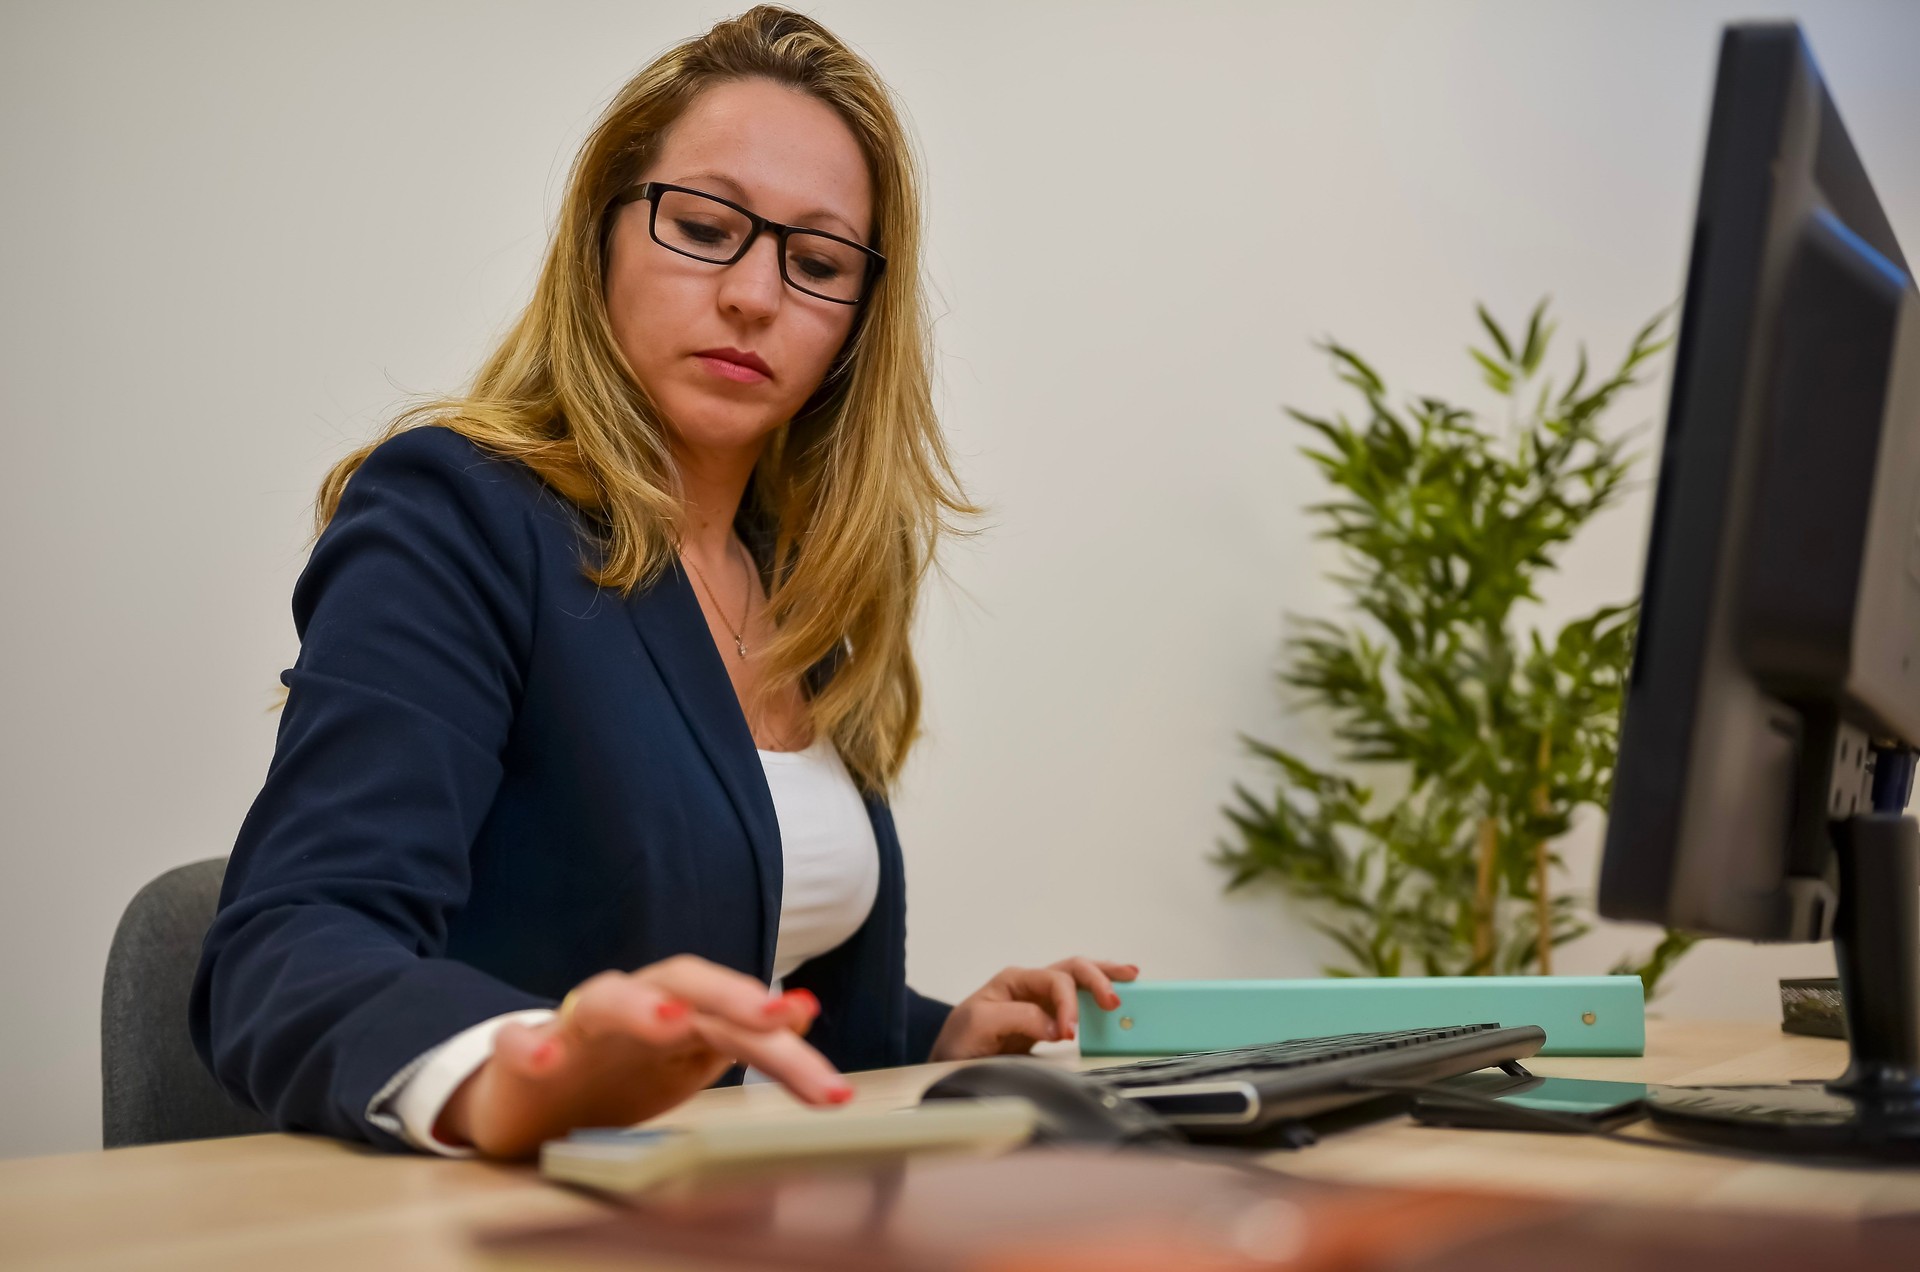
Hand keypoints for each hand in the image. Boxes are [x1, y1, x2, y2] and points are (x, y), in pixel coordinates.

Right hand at [435, 955, 850, 1158]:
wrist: (528, 1099)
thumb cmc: (618, 1073)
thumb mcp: (689, 1058)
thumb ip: (742, 1037)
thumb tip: (804, 1010)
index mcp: (676, 1012)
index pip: (736, 1014)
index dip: (783, 1041)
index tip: (829, 1086)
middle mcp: (631, 1007)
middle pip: (681, 982)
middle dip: (729, 994)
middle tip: (772, 1015)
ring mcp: (574, 1028)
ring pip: (603, 997)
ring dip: (638, 1004)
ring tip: (669, 1023)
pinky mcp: (518, 1058)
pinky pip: (517, 1042)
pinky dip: (529, 1044)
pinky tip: (545, 1057)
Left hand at [928, 958, 1139, 1061]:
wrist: (951, 1063)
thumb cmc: (960, 1041)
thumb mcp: (981, 1025)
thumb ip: (1019, 1018)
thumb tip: (1055, 1025)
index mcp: (1014, 980)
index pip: (1054, 981)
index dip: (1068, 1004)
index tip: (1070, 1033)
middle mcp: (1030, 985)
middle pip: (1072, 969)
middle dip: (1098, 980)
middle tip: (1115, 1000)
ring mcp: (1039, 1001)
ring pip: (1078, 978)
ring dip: (1104, 977)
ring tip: (1132, 977)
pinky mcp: (1046, 1020)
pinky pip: (1078, 1001)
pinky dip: (1098, 995)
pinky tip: (1115, 993)